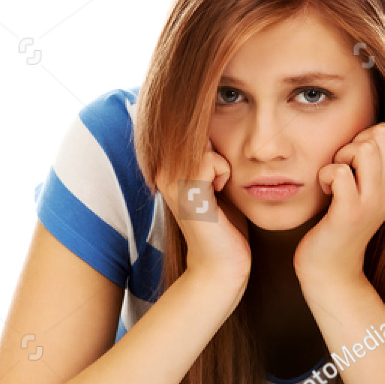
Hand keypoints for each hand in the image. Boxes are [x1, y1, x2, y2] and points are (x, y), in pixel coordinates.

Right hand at [155, 140, 250, 301]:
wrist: (220, 265)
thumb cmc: (223, 224)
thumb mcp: (214, 180)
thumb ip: (210, 154)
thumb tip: (214, 119)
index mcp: (164, 166)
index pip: (190, 127)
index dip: (213, 143)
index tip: (216, 175)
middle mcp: (160, 170)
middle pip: (198, 131)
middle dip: (218, 150)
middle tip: (219, 183)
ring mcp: (170, 181)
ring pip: (206, 144)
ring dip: (222, 164)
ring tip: (218, 189)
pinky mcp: (185, 192)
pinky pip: (211, 160)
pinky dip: (224, 173)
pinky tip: (218, 194)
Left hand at [292, 123, 384, 290]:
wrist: (332, 268)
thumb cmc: (342, 221)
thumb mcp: (366, 189)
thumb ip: (373, 161)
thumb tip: (372, 129)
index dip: (368, 136)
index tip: (355, 160)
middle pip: (381, 134)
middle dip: (354, 142)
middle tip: (343, 168)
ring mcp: (373, 201)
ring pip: (365, 148)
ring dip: (340, 156)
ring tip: (335, 179)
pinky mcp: (350, 212)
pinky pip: (339, 171)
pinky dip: (325, 175)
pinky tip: (325, 192)